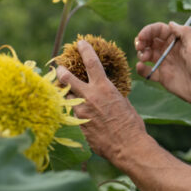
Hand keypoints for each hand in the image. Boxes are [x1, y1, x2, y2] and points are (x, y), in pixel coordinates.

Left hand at [56, 40, 146, 161]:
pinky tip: (77, 115)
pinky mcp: (78, 125)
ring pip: (67, 97)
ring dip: (67, 94)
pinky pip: (72, 115)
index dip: (84, 49)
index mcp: (103, 87)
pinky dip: (74, 113)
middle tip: (59, 68)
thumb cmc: (131, 124)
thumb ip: (111, 93)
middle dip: (61, 71)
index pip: (91, 62)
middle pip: (66, 78)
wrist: (127, 146)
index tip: (80, 43)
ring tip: (66, 94)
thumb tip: (106, 90)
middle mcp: (89, 97)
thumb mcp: (123, 102)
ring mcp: (81, 112)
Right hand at [135, 22, 190, 109]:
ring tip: (144, 58)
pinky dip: (141, 69)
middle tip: (139, 46)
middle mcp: (169, 50)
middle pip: (150, 41)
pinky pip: (147, 71)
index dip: (149, 31)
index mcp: (178, 41)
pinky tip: (140, 67)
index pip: (159, 30)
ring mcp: (165, 63)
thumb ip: (184, 32)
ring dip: (141, 53)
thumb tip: (170, 23)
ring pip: (146, 54)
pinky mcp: (162, 77)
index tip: (142, 36)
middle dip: (142, 41)